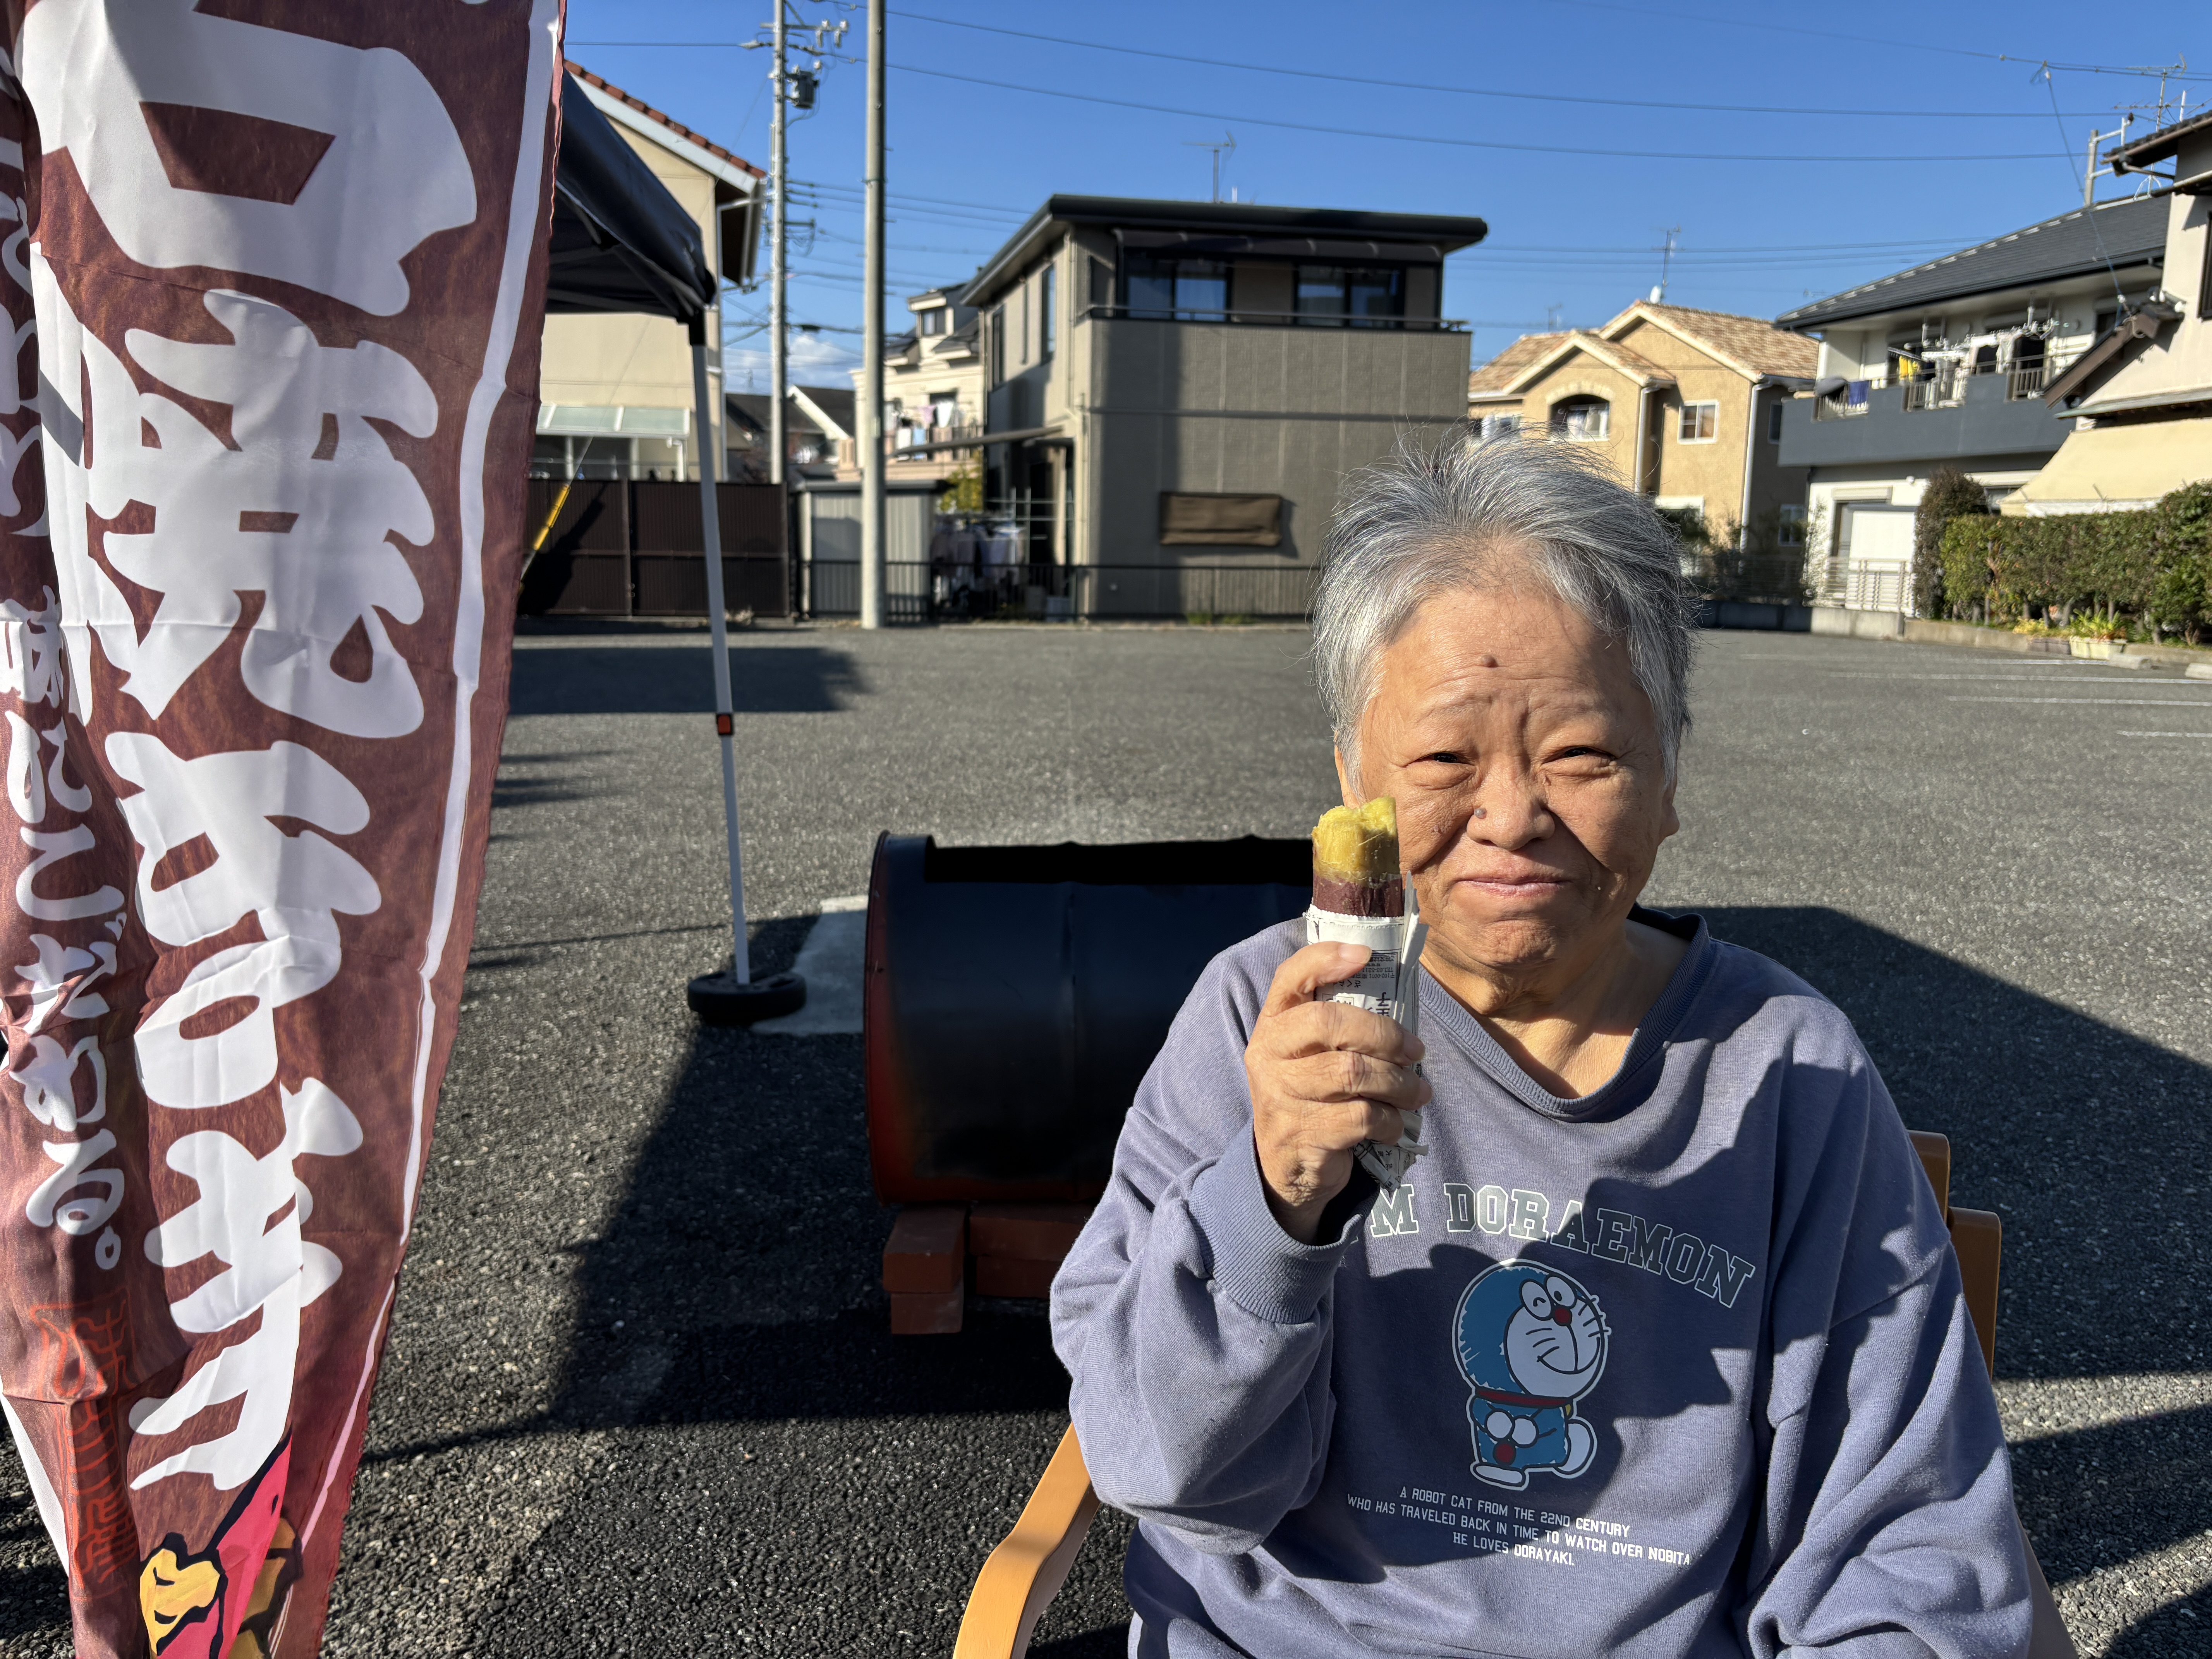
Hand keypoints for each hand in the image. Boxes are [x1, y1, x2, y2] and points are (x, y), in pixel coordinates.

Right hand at [1244, 942, 1429, 1243]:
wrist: (1287, 1168)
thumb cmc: (1313, 1097)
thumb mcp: (1312, 1056)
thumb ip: (1339, 1028)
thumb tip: (1402, 999)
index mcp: (1273, 1025)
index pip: (1290, 977)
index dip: (1326, 959)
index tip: (1366, 956)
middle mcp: (1268, 1054)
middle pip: (1328, 1023)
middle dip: (1385, 1034)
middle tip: (1417, 1051)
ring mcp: (1280, 1095)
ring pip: (1351, 1073)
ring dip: (1399, 1083)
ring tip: (1418, 1092)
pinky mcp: (1300, 1134)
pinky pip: (1360, 1117)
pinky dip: (1390, 1121)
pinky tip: (1396, 1125)